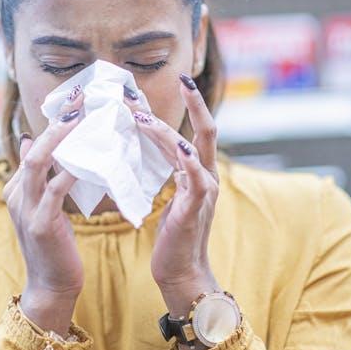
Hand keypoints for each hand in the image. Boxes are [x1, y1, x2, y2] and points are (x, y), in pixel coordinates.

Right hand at [3, 89, 83, 335]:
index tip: (77, 102)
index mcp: (17, 188)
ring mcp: (26, 209)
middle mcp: (16, 194)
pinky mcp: (41, 224)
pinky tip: (87, 161)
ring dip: (60, 139)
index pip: (34, 147)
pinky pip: (55, 190)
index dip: (55, 124)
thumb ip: (40, 177)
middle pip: (33, 149)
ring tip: (80, 119)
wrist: (51, 286)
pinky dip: (70, 172)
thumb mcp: (45, 206)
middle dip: (56, 122)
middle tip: (79, 100)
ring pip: (38, 163)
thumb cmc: (55, 246)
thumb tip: (31, 140)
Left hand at [128, 74, 220, 319]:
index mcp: (198, 171)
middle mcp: (206, 176)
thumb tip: (145, 143)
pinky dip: (188, 161)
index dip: (190, 104)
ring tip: (143, 115)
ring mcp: (204, 191)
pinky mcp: (195, 208)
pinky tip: (179, 147)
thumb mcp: (170, 195)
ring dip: (167, 130)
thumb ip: (166, 169)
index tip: (179, 80)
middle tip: (181, 78)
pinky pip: (196, 179)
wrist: (181, 272)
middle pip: (206, 130)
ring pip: (192, 149)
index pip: (196, 129)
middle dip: (195, 102)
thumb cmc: (173, 235)